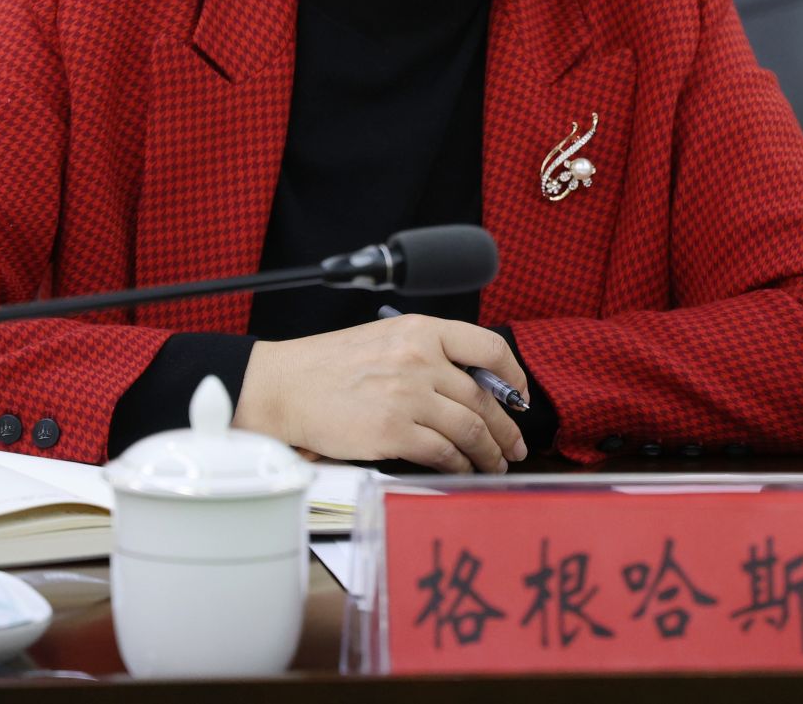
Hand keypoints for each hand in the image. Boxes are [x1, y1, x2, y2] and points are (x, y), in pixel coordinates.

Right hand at [234, 314, 530, 473]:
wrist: (283, 386)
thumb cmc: (327, 367)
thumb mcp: (385, 339)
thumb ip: (428, 354)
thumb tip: (472, 383)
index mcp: (420, 331)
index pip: (489, 348)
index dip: (514, 377)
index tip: (520, 397)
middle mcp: (419, 359)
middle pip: (484, 398)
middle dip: (507, 429)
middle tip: (515, 446)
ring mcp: (407, 397)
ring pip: (471, 429)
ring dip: (489, 453)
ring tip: (494, 464)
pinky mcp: (392, 432)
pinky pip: (443, 453)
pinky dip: (459, 466)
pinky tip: (462, 470)